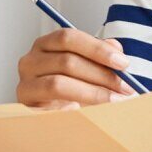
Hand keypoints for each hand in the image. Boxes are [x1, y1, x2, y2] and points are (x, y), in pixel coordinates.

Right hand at [16, 27, 135, 109]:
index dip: (97, 49)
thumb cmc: (70, 86)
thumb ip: (99, 54)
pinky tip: (86, 111)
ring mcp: (25, 84)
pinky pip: (51, 108)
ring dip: (93, 93)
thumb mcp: (86, 67)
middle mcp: (30, 61)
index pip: (68, 38)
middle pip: (67, 61)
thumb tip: (116, 49)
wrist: (50, 113)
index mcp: (45, 44)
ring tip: (115, 101)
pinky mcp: (26, 108)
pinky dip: (72, 108)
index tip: (123, 63)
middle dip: (101, 75)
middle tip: (125, 87)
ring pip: (59, 84)